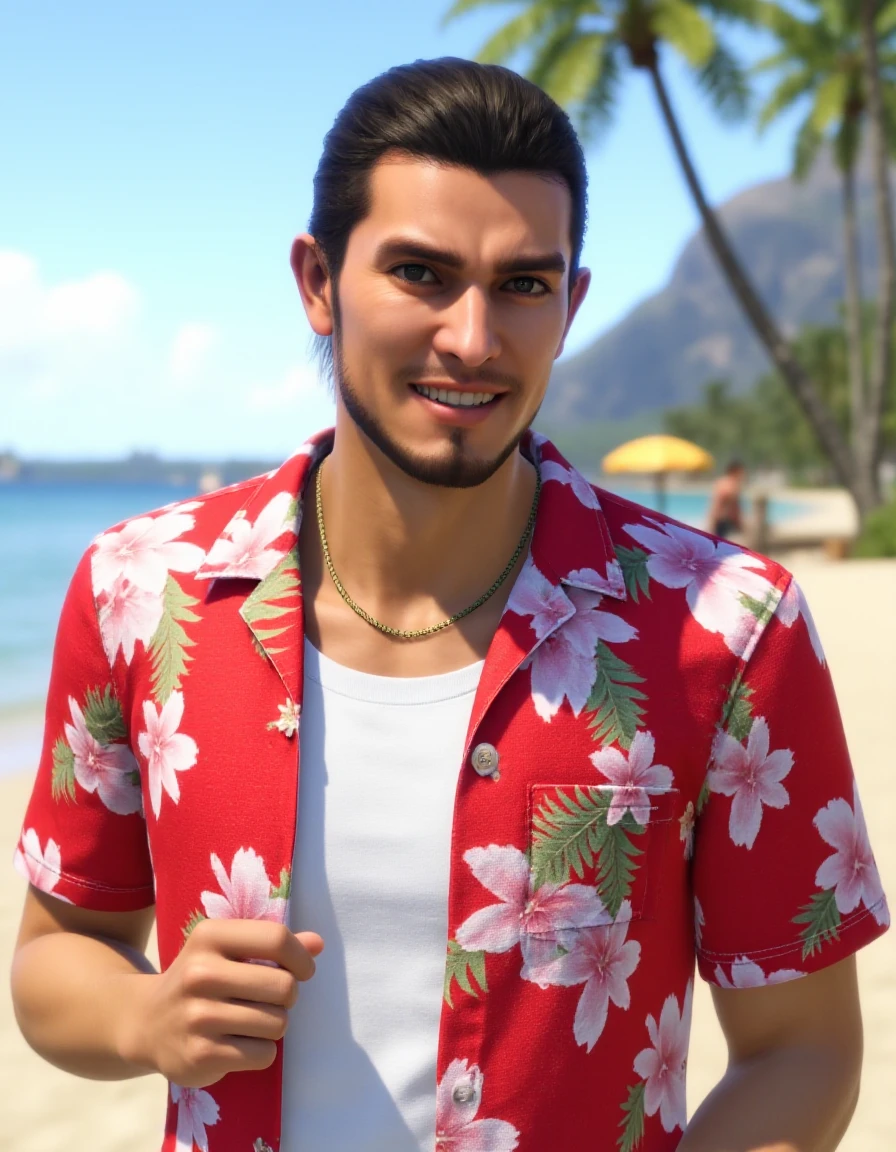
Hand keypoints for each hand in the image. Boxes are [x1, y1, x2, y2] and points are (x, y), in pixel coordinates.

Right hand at [117, 919, 323, 1086]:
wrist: (146, 1023)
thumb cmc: (201, 980)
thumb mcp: (228, 950)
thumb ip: (272, 944)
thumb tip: (317, 943)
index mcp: (210, 936)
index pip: (276, 939)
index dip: (301, 957)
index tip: (302, 970)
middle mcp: (200, 973)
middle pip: (284, 986)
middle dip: (288, 997)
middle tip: (270, 1000)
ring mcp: (198, 1017)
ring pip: (277, 1023)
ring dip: (274, 1025)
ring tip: (251, 1021)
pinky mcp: (200, 1055)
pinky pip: (263, 1055)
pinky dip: (261, 1052)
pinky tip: (239, 1043)